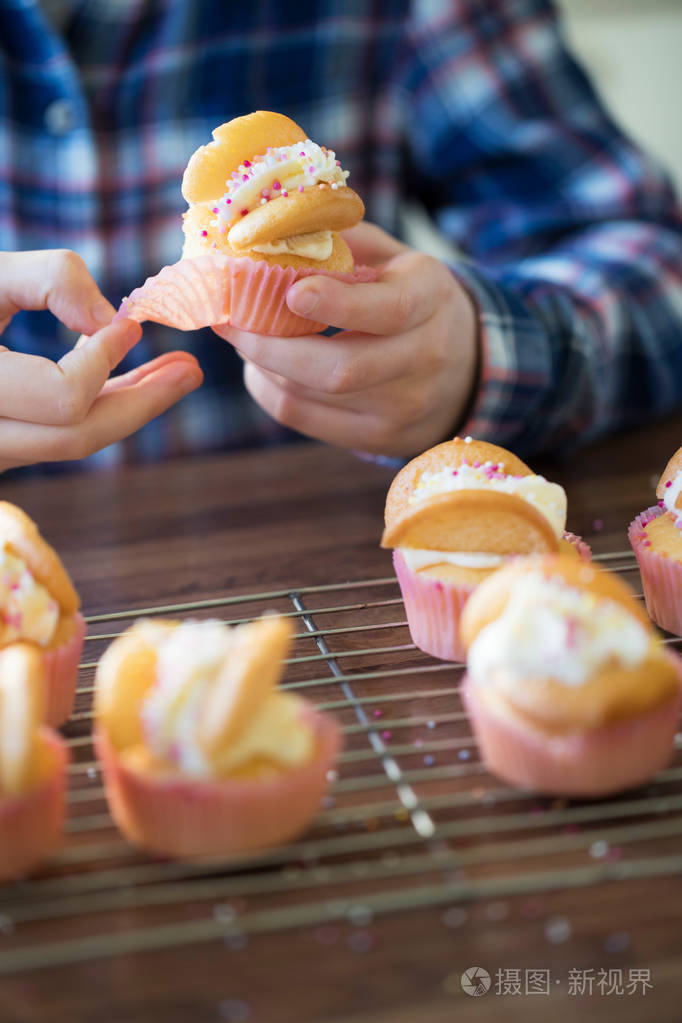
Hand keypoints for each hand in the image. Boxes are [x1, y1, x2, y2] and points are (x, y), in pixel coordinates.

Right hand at [0, 250, 202, 470]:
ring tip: (177, 374)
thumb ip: (49, 278)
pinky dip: (98, 408)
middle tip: (192, 370)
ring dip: (128, 407)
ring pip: (70, 441)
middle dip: (144, 403)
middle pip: (77, 436)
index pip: (61, 399)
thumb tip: (111, 321)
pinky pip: (57, 434)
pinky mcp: (1, 444)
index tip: (129, 323)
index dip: (102, 360)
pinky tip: (131, 381)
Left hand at [213, 222, 477, 456]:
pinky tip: (262, 367)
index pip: (387, 310)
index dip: (337, 304)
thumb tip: (268, 226)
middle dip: (271, 346)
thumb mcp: (395, 257)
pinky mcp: (379, 438)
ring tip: (241, 335)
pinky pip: (303, 418)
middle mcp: (424, 359)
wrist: (463, 368)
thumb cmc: (409, 297)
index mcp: (431, 298)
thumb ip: (343, 241)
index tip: (290, 291)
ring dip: (262, 365)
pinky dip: (269, 390)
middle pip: (340, 369)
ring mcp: (403, 408)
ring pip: (311, 395)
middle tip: (229, 319)